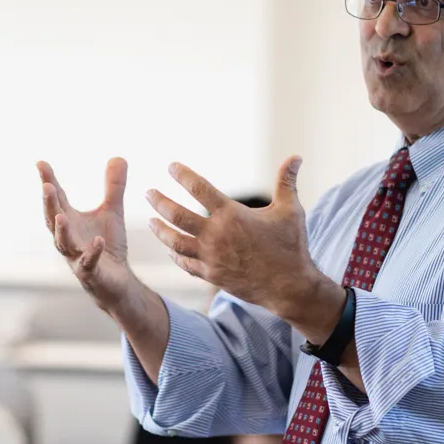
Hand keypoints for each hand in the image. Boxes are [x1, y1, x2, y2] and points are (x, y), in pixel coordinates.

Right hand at [38, 158, 133, 311]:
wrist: (116, 282)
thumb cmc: (107, 246)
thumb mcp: (112, 212)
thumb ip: (113, 187)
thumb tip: (118, 156)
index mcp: (70, 221)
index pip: (57, 198)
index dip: (48, 181)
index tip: (41, 163)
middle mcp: (68, 238)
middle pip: (53, 219)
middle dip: (49, 204)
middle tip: (47, 186)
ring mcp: (76, 257)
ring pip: (64, 244)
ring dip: (62, 230)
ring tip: (61, 215)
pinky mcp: (91, 273)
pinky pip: (89, 263)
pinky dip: (92, 252)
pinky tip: (97, 241)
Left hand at [146, 156, 323, 317]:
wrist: (290, 287)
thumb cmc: (291, 246)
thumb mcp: (290, 210)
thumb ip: (286, 181)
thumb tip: (296, 156)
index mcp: (232, 215)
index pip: (200, 188)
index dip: (183, 175)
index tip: (171, 166)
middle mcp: (216, 235)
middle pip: (177, 214)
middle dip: (159, 201)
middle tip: (148, 192)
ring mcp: (211, 257)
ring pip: (174, 241)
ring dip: (160, 230)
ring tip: (150, 221)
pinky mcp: (211, 275)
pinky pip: (185, 264)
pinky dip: (175, 256)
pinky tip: (169, 250)